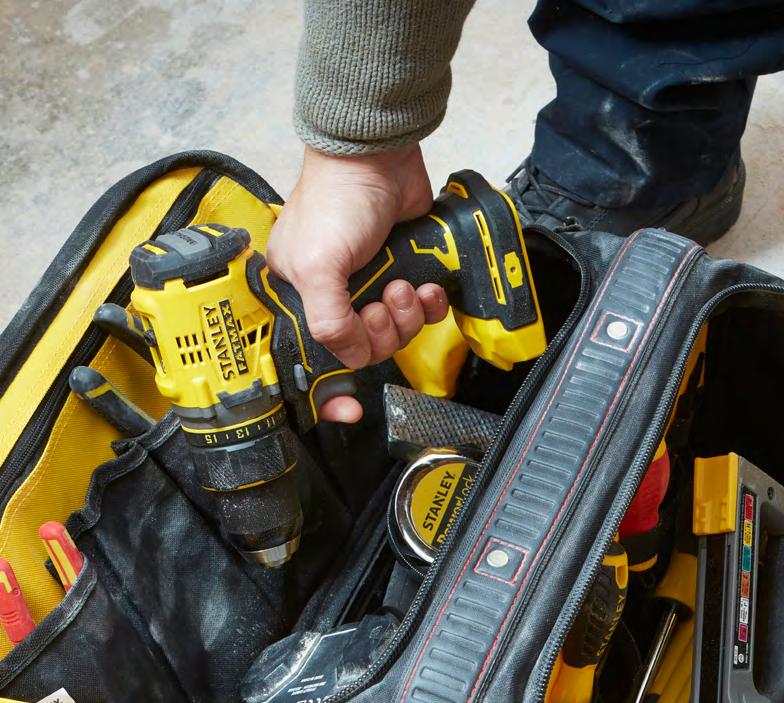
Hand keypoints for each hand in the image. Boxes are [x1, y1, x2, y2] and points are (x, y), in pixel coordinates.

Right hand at [266, 144, 448, 422]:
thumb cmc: (336, 198)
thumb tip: (352, 356)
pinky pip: (423, 312)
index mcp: (299, 293)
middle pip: (365, 349)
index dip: (329, 391)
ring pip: (397, 333)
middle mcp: (334, 293)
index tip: (346, 409)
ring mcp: (371, 284)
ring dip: (407, 317)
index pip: (311, 357)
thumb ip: (329, 322)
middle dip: (382, 333)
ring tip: (403, 287)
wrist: (379, 158)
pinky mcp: (405, 272)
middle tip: (381, 305)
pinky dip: (429, 305)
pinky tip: (424, 287)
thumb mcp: (316, 266)